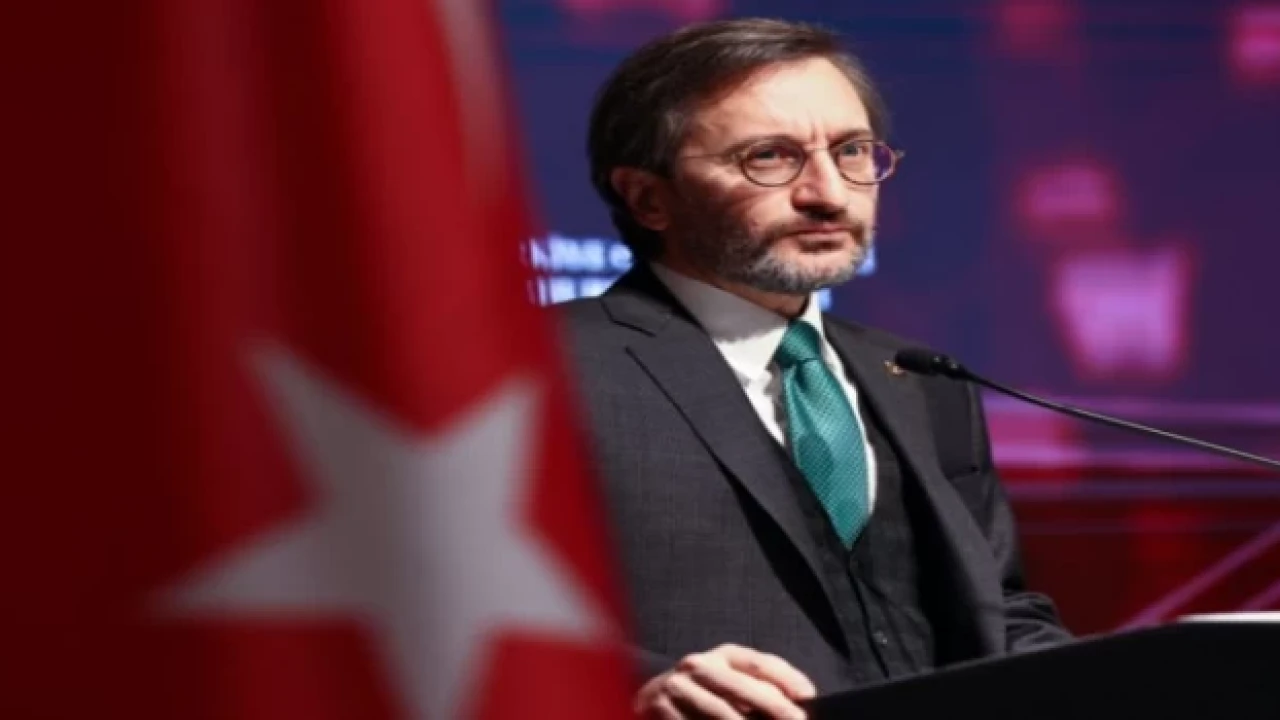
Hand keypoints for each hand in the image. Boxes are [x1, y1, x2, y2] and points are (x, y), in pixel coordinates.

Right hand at [633, 643, 816, 718]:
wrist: (650, 701)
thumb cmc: (705, 694)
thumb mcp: (731, 682)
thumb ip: (761, 687)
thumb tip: (799, 701)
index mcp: (722, 655)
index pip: (758, 663)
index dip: (786, 679)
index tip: (808, 697)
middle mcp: (698, 665)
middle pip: (743, 687)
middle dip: (774, 708)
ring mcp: (678, 687)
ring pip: (723, 712)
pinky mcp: (661, 708)